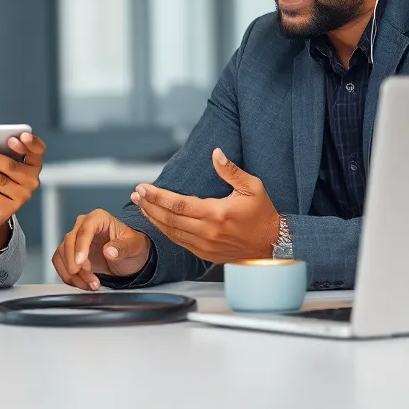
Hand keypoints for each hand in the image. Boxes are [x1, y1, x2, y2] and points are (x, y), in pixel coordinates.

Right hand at [51, 209, 151, 290]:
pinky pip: (60, 263)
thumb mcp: (134, 246)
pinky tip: (83, 284)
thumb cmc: (132, 246)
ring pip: (62, 254)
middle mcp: (83, 226)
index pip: (85, 230)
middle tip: (89, 279)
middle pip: (69, 242)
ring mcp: (75, 240)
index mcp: (98, 218)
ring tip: (91, 284)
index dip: (81, 247)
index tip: (81, 264)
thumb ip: (122, 248)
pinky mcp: (70, 253)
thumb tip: (109, 251)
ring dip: (73, 274)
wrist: (129, 257)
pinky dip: (69, 277)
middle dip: (76, 264)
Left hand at [131, 148, 278, 263]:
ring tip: (140, 206)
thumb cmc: (263, 214)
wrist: (272, 244)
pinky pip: (179, 242)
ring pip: (171, 232)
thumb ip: (231, 171)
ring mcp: (205, 245)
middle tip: (136, 195)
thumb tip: (216, 153)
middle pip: (169, 219)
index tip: (143, 187)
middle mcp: (208, 232)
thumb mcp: (253, 187)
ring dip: (153, 219)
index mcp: (217, 214)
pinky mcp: (205, 254)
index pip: (178, 204)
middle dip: (149, 205)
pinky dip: (164, 231)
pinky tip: (156, 221)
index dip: (158, 196)